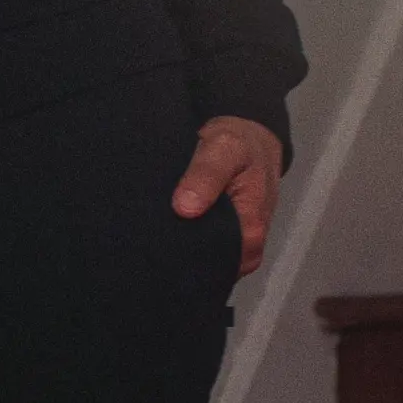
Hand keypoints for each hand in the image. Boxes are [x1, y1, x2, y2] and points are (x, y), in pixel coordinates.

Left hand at [170, 115, 282, 276]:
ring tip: (156, 237)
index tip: (160, 246)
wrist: (248, 136)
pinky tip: (169, 232)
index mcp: (251, 232)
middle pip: (211, 265)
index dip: (187, 256)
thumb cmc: (239, 144)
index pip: (216, 264)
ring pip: (206, 258)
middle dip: (183, 257)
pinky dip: (188, 241)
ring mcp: (237, 243)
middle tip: (152, 241)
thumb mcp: (223, 149)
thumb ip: (205, 176)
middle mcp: (247, 246)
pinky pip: (205, 247)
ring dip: (184, 249)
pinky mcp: (227, 236)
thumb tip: (185, 209)